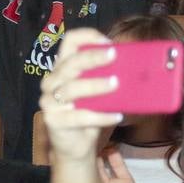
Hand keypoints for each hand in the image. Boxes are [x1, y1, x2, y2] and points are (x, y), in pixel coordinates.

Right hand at [39, 30, 121, 163]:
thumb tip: (134, 64)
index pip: (69, 41)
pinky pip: (79, 116)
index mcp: (62, 66)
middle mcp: (52, 80)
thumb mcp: (97, 91)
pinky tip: (116, 116)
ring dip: (96, 85)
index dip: (88, 36)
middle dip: (93, 57)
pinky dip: (100, 116)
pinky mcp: (52, 120)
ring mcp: (49, 100)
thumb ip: (106, 76)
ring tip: (116, 85)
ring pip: (72, 88)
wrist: (74, 145)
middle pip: (71, 63)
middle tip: (114, 56)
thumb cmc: (88, 112)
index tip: (108, 42)